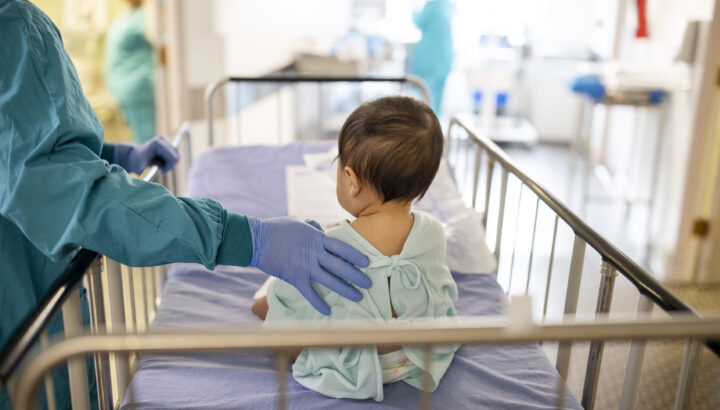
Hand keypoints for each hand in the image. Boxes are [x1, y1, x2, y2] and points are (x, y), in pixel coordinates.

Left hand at [113, 136, 178, 173]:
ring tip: (158, 163)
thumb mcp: (139, 168)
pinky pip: (174, 154)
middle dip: (169, 165)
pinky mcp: (167, 142)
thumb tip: (151, 177)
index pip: (173, 158)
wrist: (134, 156)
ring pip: (176, 156)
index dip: (169, 167)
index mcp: (158, 144)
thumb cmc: (137, 163)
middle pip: (176, 157)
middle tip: (160, 168)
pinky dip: (169, 160)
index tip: (161, 170)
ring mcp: (165, 139)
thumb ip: (146, 172)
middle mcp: (162, 139)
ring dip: (169, 163)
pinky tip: (160, 160)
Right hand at [248, 216, 370, 314]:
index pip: (342, 248)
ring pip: (330, 281)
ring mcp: (306, 266)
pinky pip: (309, 292)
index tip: (367, 263)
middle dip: (356, 276)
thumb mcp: (299, 221)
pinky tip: (328, 310)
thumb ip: (314, 227)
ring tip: (358, 296)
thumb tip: (323, 232)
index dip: (356, 256)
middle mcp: (315, 253)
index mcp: (318, 238)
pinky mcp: (295, 277)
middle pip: (341, 266)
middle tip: (369, 283)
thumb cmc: (278, 228)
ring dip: (345, 290)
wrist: (257, 240)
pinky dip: (318, 302)